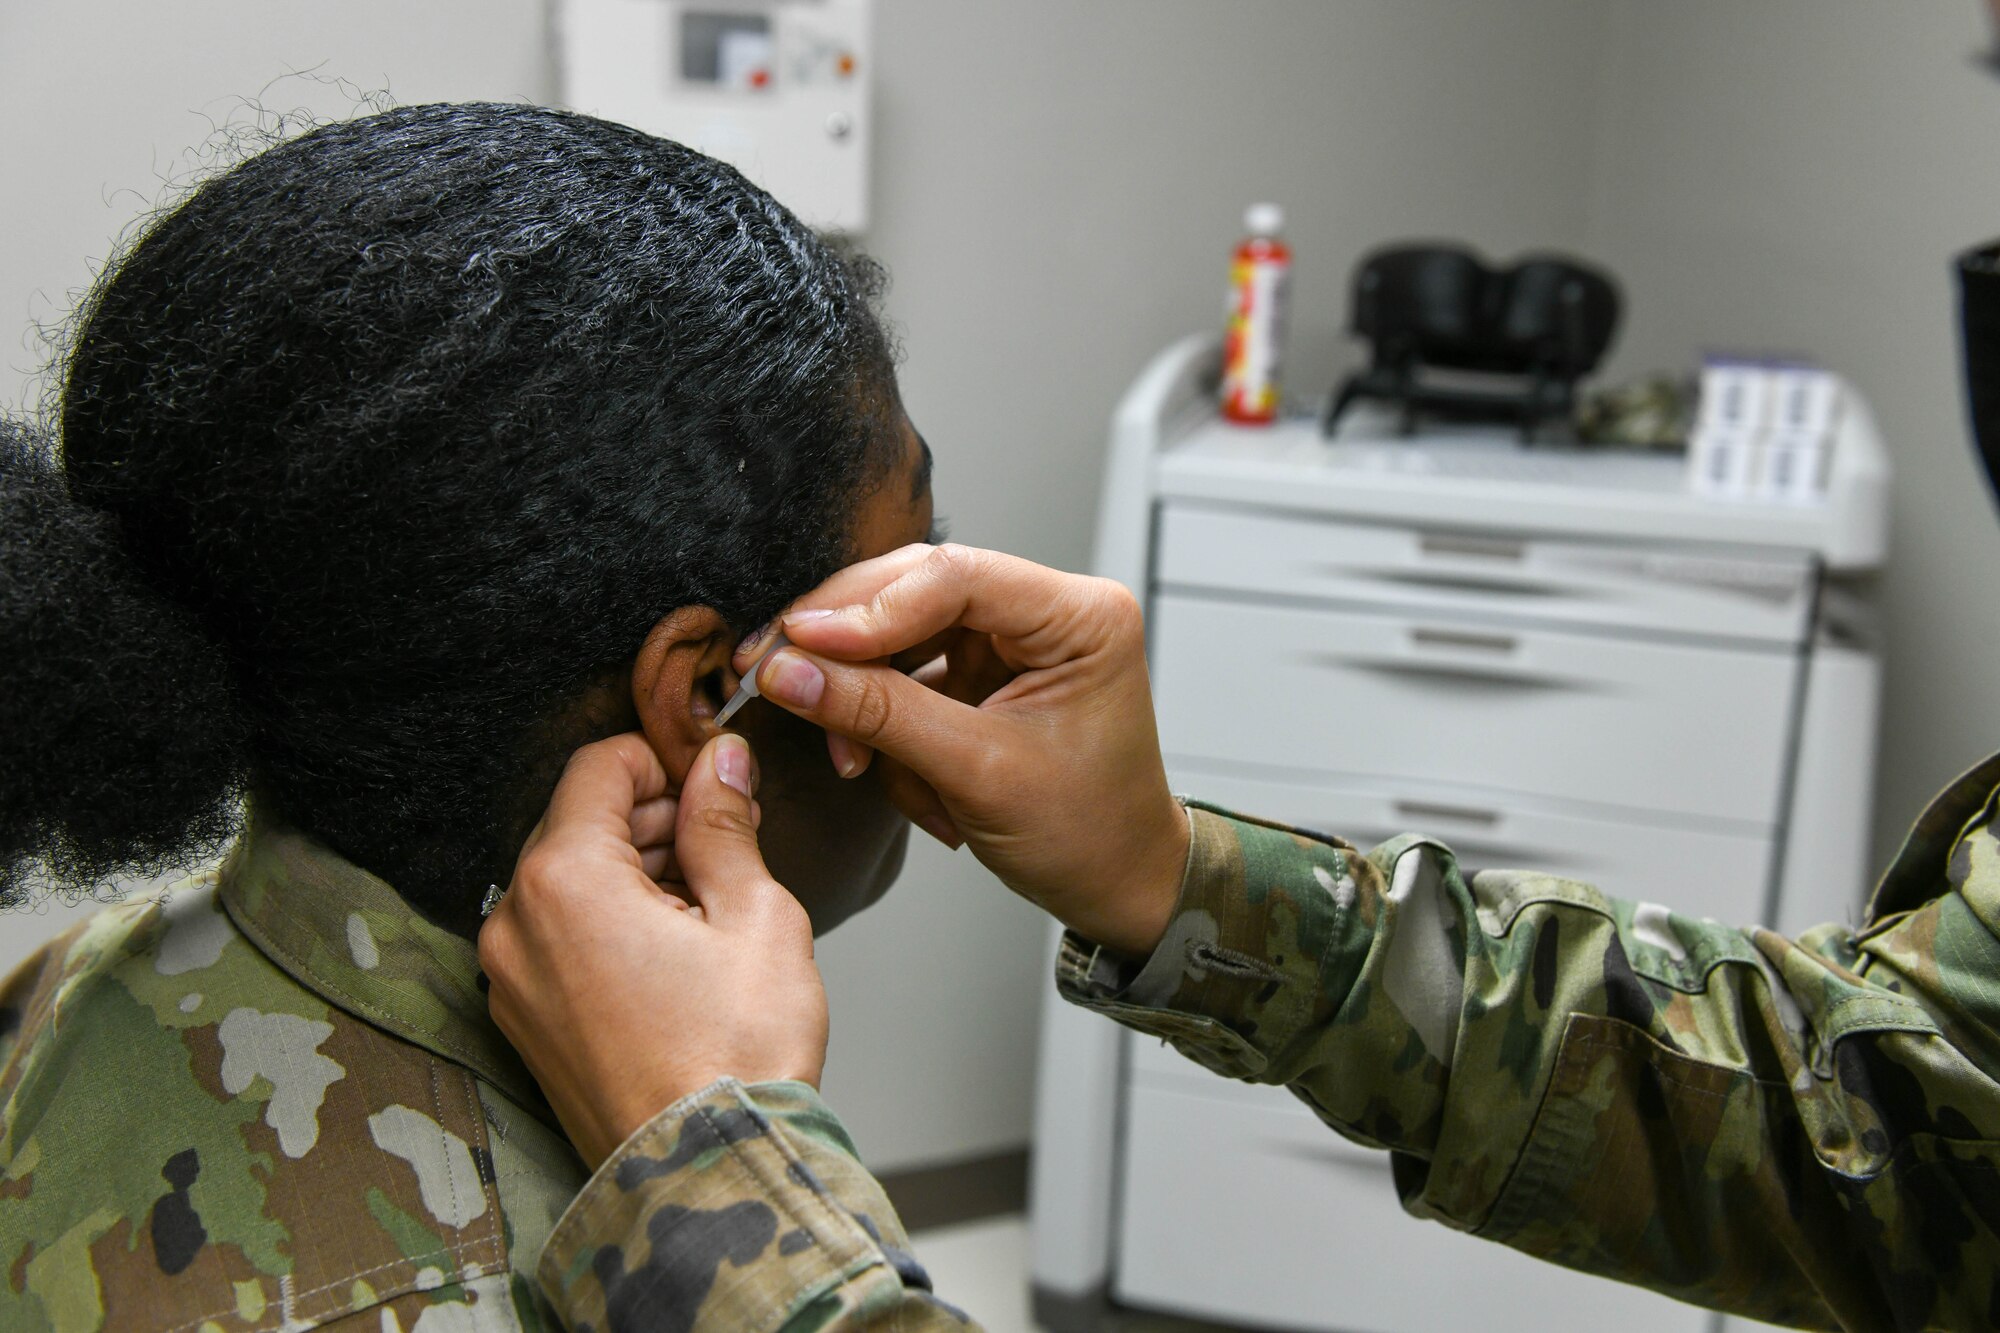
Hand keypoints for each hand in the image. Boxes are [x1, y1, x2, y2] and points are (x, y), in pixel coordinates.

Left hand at [478, 732, 827, 1167]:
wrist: (708, 1173)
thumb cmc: (736, 1056)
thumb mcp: (755, 914)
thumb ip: (724, 823)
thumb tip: (720, 764)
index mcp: (564, 880)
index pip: (598, 767)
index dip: (662, 759)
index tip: (709, 779)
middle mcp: (515, 924)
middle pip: (576, 822)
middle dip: (650, 817)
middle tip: (724, 837)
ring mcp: (510, 979)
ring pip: (566, 881)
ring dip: (630, 869)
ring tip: (707, 901)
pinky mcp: (523, 1023)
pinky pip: (556, 938)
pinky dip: (606, 922)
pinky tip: (673, 949)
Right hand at [732, 543, 1187, 956]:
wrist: (1118, 885)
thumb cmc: (1086, 834)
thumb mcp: (976, 774)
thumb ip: (879, 714)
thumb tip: (789, 672)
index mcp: (1078, 615)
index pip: (954, 576)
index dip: (866, 607)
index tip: (796, 641)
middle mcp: (1047, 610)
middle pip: (915, 591)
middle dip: (846, 648)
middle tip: (770, 675)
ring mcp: (1012, 640)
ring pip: (899, 636)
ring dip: (863, 702)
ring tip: (850, 762)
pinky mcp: (983, 673)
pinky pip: (906, 677)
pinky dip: (885, 727)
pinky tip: (889, 773)